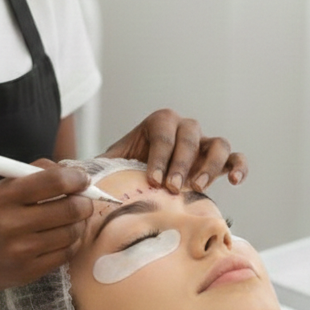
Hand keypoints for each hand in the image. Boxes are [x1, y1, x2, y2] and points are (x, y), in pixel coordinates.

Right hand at [0, 161, 93, 296]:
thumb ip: (29, 178)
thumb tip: (67, 171)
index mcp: (3, 196)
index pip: (54, 181)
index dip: (76, 178)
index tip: (81, 179)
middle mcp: (12, 224)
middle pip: (69, 208)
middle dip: (84, 201)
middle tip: (83, 199)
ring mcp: (21, 251)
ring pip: (71, 232)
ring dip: (78, 223)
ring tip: (71, 219)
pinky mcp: (28, 272)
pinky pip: (65, 254)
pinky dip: (70, 243)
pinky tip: (61, 237)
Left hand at [102, 109, 246, 193]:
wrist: (148, 175)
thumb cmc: (130, 166)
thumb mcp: (113, 161)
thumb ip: (97, 164)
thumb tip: (70, 171)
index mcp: (159, 122)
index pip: (163, 134)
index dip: (159, 157)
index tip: (153, 180)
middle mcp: (185, 128)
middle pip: (190, 136)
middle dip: (181, 162)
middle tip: (172, 187)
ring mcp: (205, 142)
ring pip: (217, 144)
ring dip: (209, 165)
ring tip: (197, 187)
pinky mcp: (220, 160)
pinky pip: (235, 158)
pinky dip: (239, 166)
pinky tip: (235, 182)